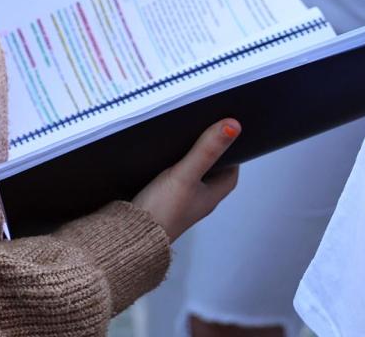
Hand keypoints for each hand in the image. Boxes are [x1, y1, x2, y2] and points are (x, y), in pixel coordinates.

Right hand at [131, 119, 240, 240]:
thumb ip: (206, 150)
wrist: (130, 237)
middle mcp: (199, 199)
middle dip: (208, 151)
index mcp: (212, 195)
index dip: (230, 151)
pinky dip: (169, 167)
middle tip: (202, 129)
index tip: (225, 131)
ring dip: (187, 158)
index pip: (231, 169)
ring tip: (181, 137)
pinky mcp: (161, 201)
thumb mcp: (186, 175)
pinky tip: (159, 157)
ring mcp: (180, 201)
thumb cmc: (162, 212)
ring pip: (190, 174)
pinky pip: (171, 180)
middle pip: (210, 170)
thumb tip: (233, 126)